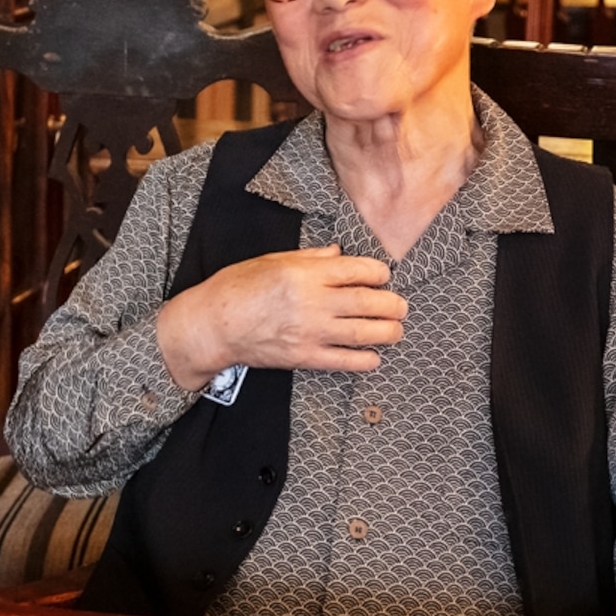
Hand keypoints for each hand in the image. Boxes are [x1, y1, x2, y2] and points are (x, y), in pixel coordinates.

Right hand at [156, 246, 407, 389]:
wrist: (214, 325)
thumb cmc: (239, 287)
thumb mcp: (273, 261)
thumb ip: (310, 258)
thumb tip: (340, 255)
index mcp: (303, 274)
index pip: (354, 270)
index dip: (377, 273)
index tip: (385, 276)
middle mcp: (311, 302)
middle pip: (365, 302)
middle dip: (391, 304)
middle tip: (401, 305)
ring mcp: (309, 332)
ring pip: (361, 332)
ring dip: (386, 331)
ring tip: (396, 329)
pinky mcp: (304, 357)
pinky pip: (343, 361)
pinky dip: (364, 360)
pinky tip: (374, 356)